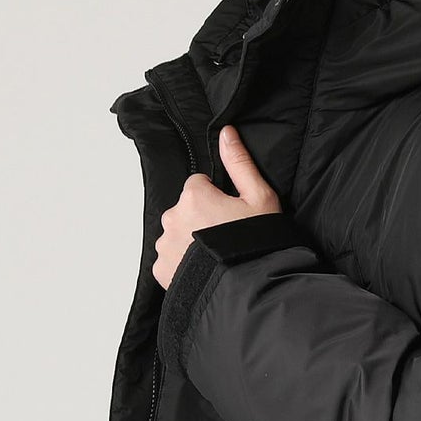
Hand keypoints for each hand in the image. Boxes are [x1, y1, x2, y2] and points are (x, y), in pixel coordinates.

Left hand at [153, 124, 281, 289]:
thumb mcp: (260, 198)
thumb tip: (226, 132)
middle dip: (201, 220)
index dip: (218, 198)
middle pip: (186, 210)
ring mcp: (165, 244)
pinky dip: (182, 264)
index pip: (199, 184)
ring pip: (176, 235)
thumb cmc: (256, 243)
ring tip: (217, 258)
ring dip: (190, 242)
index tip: (232, 215)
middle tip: (226, 238)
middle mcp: (173, 216)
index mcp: (194, 194)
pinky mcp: (161, 270)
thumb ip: (239, 163)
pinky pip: (170, 260)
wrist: (248, 288)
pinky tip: (205, 270)